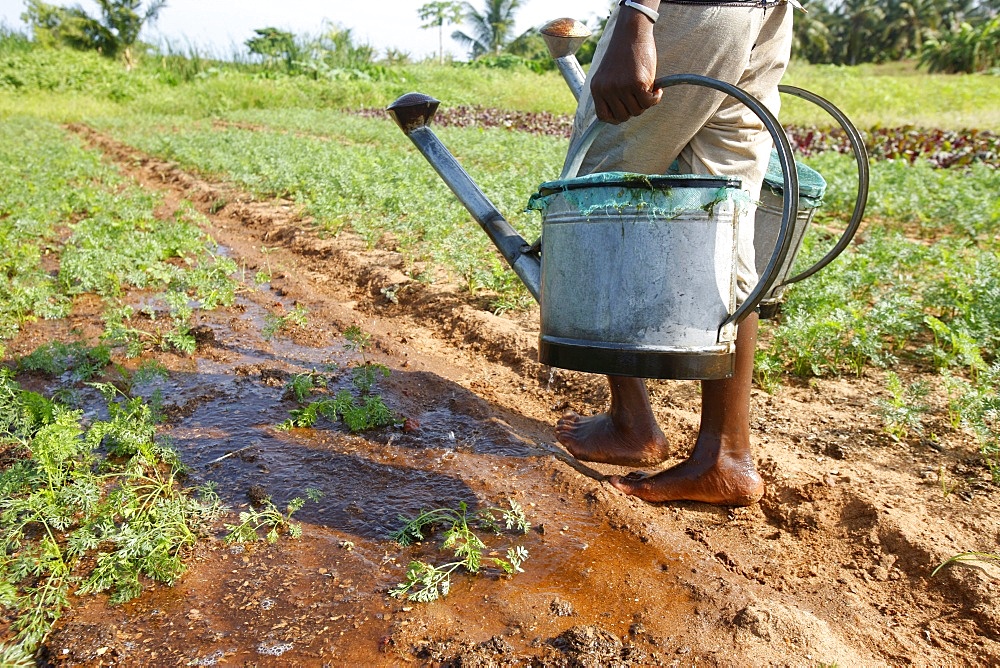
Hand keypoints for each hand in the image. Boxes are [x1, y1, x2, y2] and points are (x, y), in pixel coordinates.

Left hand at [589, 9, 662, 123]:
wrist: (632, 32)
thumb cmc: (624, 52)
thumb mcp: (609, 75)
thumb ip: (610, 93)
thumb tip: (622, 115)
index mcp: (597, 88)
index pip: (603, 116)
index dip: (616, 118)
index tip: (626, 111)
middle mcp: (607, 89)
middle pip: (623, 116)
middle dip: (634, 109)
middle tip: (640, 97)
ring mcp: (621, 87)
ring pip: (637, 110)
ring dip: (646, 102)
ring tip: (648, 88)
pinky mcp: (636, 83)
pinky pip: (649, 102)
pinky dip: (656, 98)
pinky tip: (657, 88)